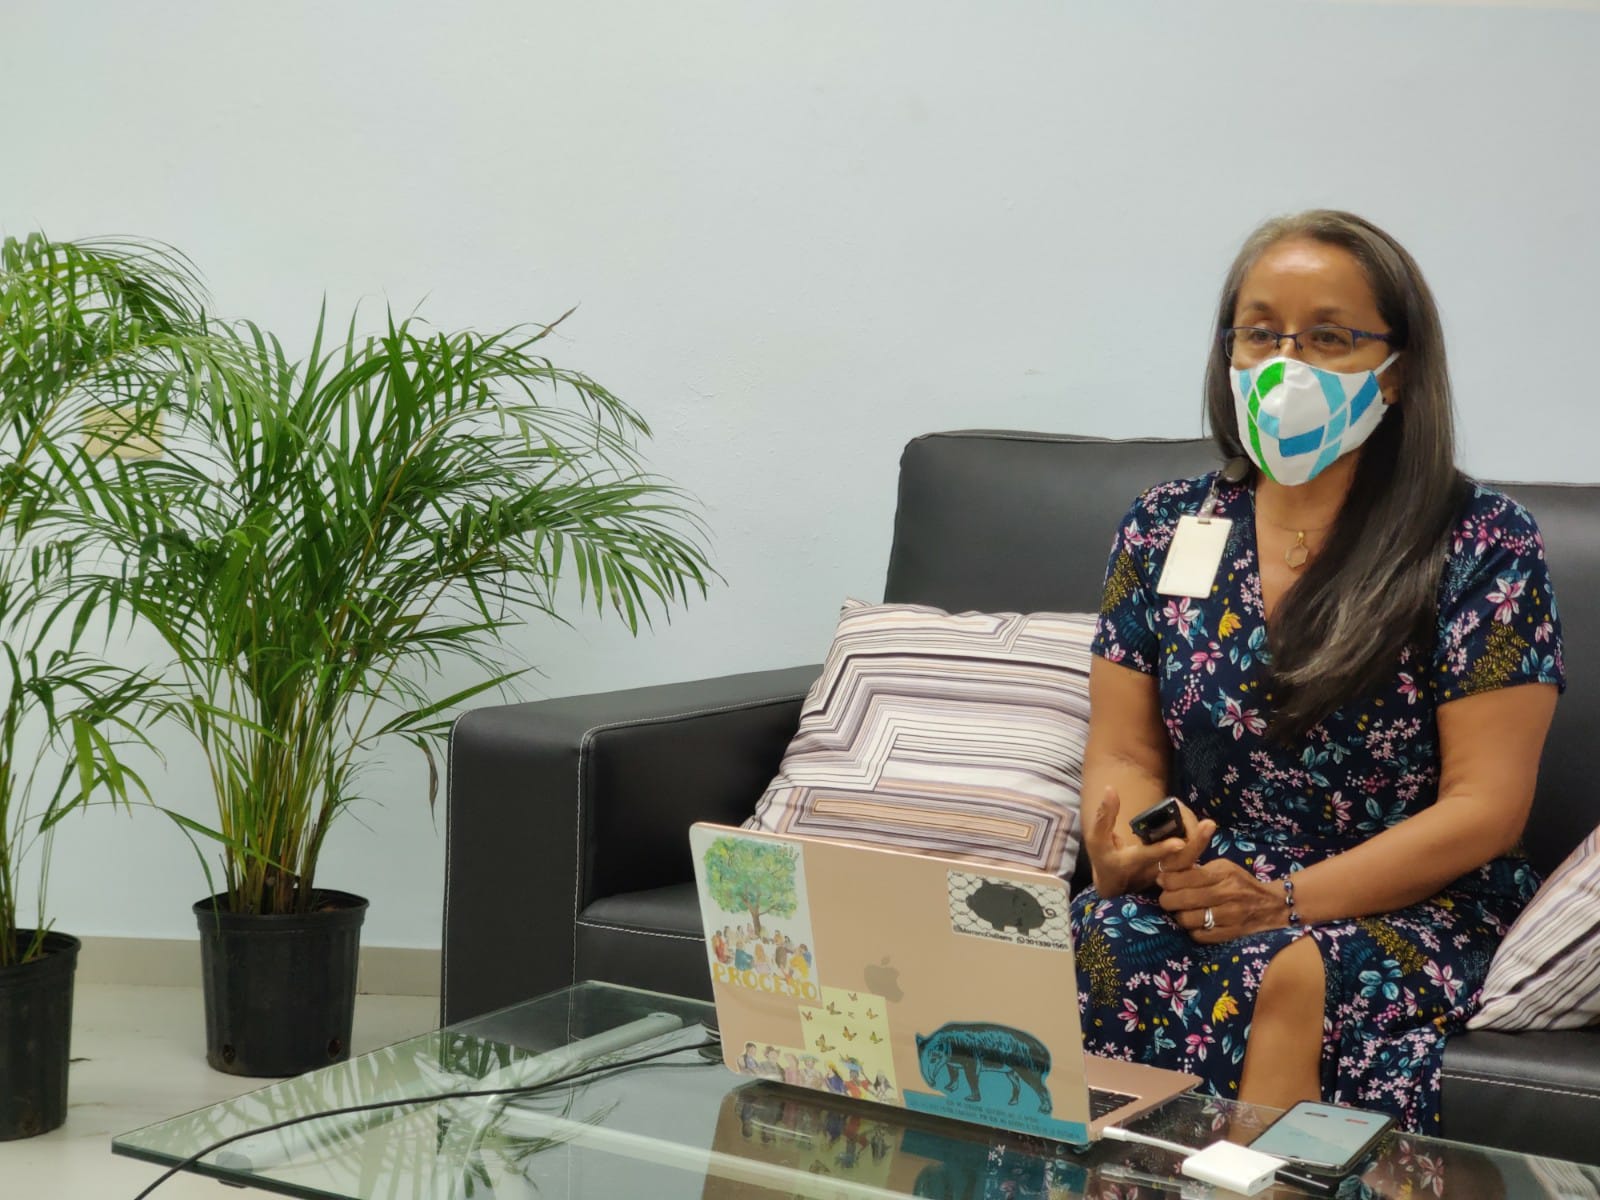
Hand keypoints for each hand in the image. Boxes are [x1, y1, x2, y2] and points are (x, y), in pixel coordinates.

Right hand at [1083, 785, 1190, 897]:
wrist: (1116, 885)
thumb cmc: (1105, 858)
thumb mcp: (1097, 839)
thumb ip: (1104, 816)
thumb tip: (1111, 789)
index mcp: (1131, 863)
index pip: (1147, 856)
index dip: (1162, 850)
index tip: (1178, 843)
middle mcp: (1154, 871)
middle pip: (1181, 862)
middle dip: (1197, 844)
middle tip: (1209, 824)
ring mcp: (1168, 872)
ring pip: (1190, 858)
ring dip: (1199, 838)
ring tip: (1199, 818)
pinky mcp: (1177, 869)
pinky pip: (1192, 854)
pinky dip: (1196, 838)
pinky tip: (1197, 824)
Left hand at [1157, 858, 1285, 943]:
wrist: (1272, 905)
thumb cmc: (1240, 882)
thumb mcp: (1222, 867)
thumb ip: (1196, 869)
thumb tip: (1165, 873)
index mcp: (1223, 874)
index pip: (1186, 877)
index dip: (1167, 880)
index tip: (1161, 880)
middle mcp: (1226, 894)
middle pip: (1182, 899)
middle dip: (1167, 899)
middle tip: (1167, 898)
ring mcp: (1229, 917)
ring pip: (1187, 919)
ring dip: (1179, 915)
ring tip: (1182, 910)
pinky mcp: (1229, 934)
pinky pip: (1198, 935)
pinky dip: (1192, 929)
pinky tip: (1196, 922)